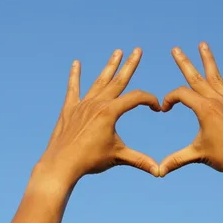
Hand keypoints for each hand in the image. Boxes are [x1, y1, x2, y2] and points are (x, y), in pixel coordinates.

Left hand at [37, 48, 160, 184]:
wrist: (62, 164)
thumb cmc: (90, 161)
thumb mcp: (118, 157)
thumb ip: (140, 161)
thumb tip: (160, 172)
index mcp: (110, 112)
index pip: (136, 98)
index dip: (150, 100)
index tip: (157, 108)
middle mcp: (97, 103)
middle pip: (118, 80)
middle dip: (129, 65)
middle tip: (138, 50)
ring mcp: (82, 104)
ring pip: (99, 81)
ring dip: (109, 67)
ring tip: (117, 52)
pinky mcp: (70, 109)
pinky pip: (73, 89)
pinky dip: (74, 76)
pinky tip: (76, 64)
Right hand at [159, 42, 222, 178]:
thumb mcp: (197, 155)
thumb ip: (176, 160)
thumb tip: (157, 172)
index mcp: (204, 109)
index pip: (181, 95)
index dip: (169, 99)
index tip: (165, 109)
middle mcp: (218, 100)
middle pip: (197, 77)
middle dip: (184, 62)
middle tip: (176, 49)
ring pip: (218, 77)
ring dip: (209, 60)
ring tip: (203, 44)